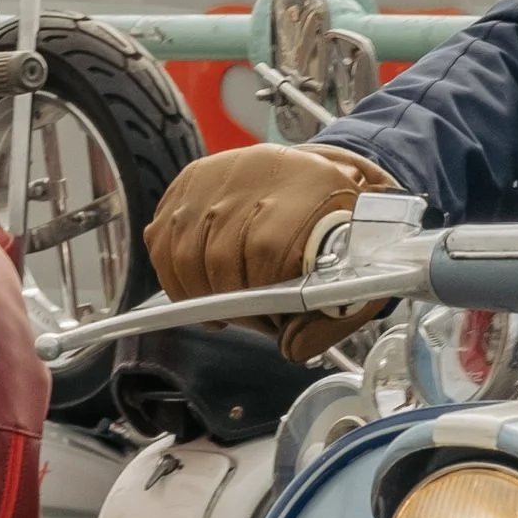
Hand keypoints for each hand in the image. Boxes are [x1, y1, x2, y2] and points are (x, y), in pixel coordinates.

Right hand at [145, 144, 396, 363]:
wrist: (319, 180)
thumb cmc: (339, 235)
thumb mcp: (357, 274)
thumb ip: (330, 319)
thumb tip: (291, 348)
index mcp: (309, 186)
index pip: (266, 250)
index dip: (263, 299)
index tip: (275, 323)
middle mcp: (256, 170)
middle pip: (219, 255)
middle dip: (235, 305)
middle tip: (256, 322)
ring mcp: (216, 174)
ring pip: (184, 254)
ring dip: (203, 296)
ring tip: (232, 309)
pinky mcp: (187, 182)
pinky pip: (161, 242)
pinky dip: (177, 279)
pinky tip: (204, 291)